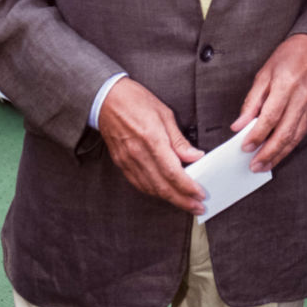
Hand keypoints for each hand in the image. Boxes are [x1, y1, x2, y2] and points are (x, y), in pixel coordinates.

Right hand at [98, 77, 205, 213]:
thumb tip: (195, 156)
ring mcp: (127, 161)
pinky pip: (139, 184)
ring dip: (170, 199)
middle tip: (198, 207)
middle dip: (182, 200)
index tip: (200, 194)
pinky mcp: (121, 163)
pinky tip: (164, 193)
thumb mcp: (164, 113)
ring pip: (150, 189)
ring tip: (186, 203)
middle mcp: (138, 153)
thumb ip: (179, 140)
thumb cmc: (136, 100)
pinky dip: (153, 192)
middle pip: (162, 186)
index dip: (188, 187)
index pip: (172, 171)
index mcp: (152, 138)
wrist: (107, 99)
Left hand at [231, 34, 306, 172]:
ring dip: (278, 155)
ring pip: (294, 138)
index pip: (270, 117)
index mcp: (285, 85)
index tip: (244, 147)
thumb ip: (251, 101)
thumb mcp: (263, 74)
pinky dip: (289, 148)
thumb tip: (239, 125)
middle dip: (268, 153)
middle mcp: (300, 98)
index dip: (257, 134)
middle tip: (253, 165)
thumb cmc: (287, 57)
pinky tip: (278, 154)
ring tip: (264, 165)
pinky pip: (301, 135)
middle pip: (284, 133)